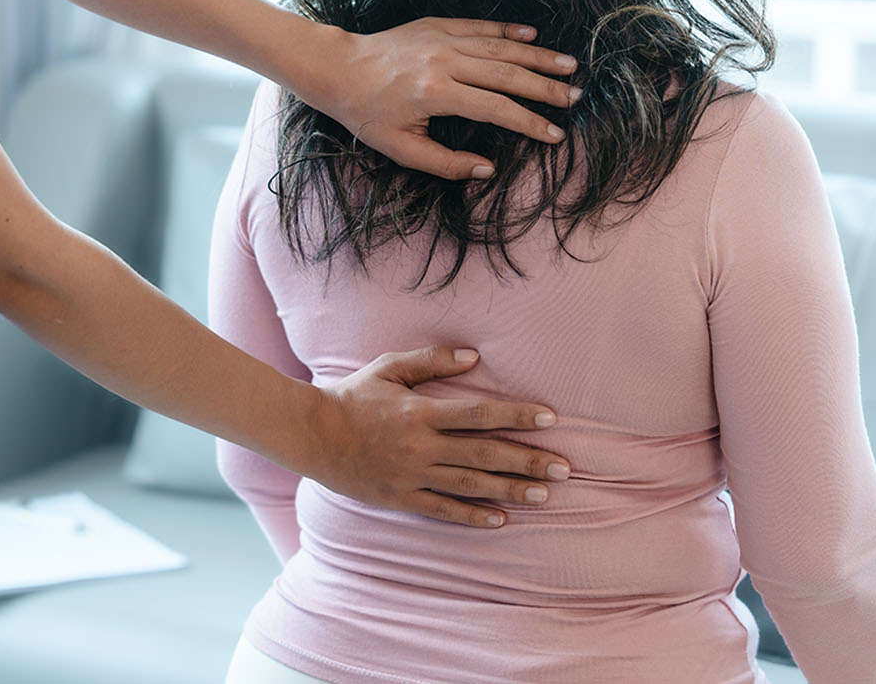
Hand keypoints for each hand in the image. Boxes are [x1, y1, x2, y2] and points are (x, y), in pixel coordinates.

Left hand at [299, 19, 581, 179]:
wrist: (339, 69)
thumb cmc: (368, 115)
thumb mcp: (401, 149)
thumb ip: (445, 163)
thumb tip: (486, 170)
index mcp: (436, 94)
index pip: (496, 109)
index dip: (530, 122)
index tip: (555, 134)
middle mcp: (444, 62)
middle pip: (507, 74)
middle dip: (545, 87)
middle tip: (576, 97)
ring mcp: (442, 38)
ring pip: (501, 47)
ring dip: (538, 56)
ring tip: (569, 65)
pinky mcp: (438, 24)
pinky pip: (481, 26)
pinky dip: (509, 31)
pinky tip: (534, 36)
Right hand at [307, 346, 571, 527]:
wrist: (311, 434)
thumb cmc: (352, 396)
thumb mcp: (388, 368)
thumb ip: (431, 361)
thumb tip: (474, 357)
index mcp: (421, 411)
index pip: (479, 413)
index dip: (516, 415)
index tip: (549, 418)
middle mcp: (421, 446)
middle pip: (484, 453)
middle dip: (527, 460)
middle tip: (564, 468)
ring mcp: (412, 475)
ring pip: (470, 484)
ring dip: (510, 489)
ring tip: (544, 494)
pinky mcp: (401, 497)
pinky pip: (443, 509)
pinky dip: (473, 516)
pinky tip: (501, 519)